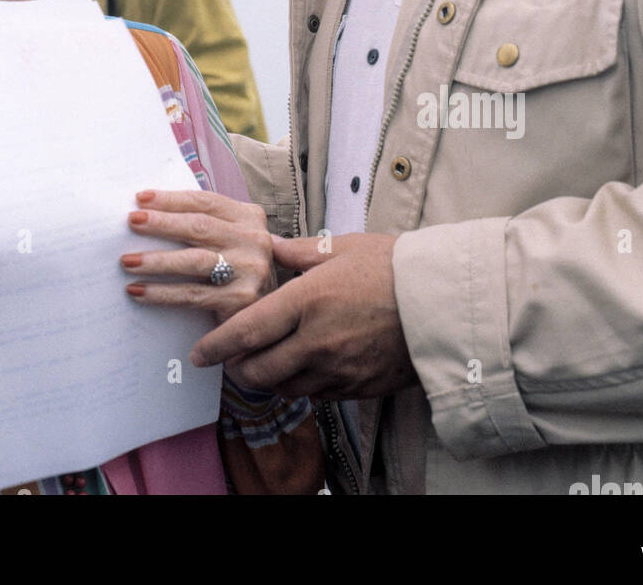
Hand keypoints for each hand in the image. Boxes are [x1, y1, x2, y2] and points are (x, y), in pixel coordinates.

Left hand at [121, 189, 274, 325]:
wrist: (271, 315)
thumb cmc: (239, 270)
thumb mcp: (233, 239)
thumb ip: (207, 224)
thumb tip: (151, 211)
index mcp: (250, 217)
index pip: (205, 201)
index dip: (171, 199)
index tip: (141, 198)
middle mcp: (254, 240)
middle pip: (199, 226)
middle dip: (161, 223)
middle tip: (131, 221)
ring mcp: (250, 270)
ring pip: (194, 260)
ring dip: (157, 260)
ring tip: (127, 261)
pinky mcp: (241, 300)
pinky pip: (192, 294)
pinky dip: (162, 292)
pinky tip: (138, 291)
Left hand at [189, 231, 414, 399]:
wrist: (443, 302)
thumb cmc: (393, 267)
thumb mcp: (342, 248)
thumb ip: (299, 253)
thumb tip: (270, 246)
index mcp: (306, 301)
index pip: (246, 331)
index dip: (216, 346)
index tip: (199, 353)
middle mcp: (316, 341)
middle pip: (258, 370)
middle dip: (238, 368)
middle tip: (230, 359)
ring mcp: (337, 369)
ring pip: (284, 387)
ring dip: (268, 378)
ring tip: (265, 362)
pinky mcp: (357, 387)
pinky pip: (316, 395)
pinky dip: (302, 385)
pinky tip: (304, 368)